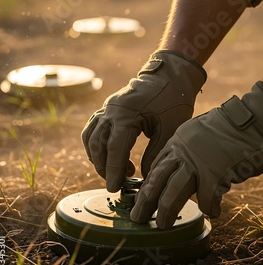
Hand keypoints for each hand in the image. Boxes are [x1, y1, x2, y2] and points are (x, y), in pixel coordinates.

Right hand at [81, 50, 205, 191]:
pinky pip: (92, 128)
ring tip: (114, 171)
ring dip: (98, 157)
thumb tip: (146, 178)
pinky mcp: (107, 108)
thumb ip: (155, 154)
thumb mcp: (170, 129)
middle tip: (118, 183)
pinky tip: (108, 155)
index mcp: (127, 114)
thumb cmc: (173, 101)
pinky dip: (95, 144)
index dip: (114, 170)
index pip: (115, 148)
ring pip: (91, 137)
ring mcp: (107, 108)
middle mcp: (111, 110)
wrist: (169, 76)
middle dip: (104, 167)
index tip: (115, 188)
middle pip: (98, 145)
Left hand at [131, 82, 262, 228]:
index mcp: (177, 141)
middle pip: (157, 180)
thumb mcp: (198, 133)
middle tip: (137, 217)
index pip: (156, 166)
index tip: (141, 199)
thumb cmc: (229, 128)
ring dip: (165, 211)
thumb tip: (182, 170)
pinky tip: (214, 212)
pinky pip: (206, 199)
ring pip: (172, 193)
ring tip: (162, 225)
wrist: (250, 120)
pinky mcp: (214, 175)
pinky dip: (209, 208)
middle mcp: (182, 152)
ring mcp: (197, 163)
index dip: (147, 185)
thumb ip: (187, 151)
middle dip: (145, 201)